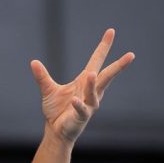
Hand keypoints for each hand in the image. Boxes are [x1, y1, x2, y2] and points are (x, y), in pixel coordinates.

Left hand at [31, 28, 134, 144]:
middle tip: (131, 55)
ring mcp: (88, 104)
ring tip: (92, 74)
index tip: (111, 31)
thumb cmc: (57, 110)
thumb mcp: (48, 90)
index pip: (97, 60)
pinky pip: (81, 109)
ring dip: (93, 84)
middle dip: (118, 66)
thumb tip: (33, 62)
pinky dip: (79, 105)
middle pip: (106, 76)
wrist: (55, 131)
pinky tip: (75, 100)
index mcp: (84, 81)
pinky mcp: (81, 117)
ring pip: (95, 92)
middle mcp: (90, 91)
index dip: (103, 47)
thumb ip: (42, 76)